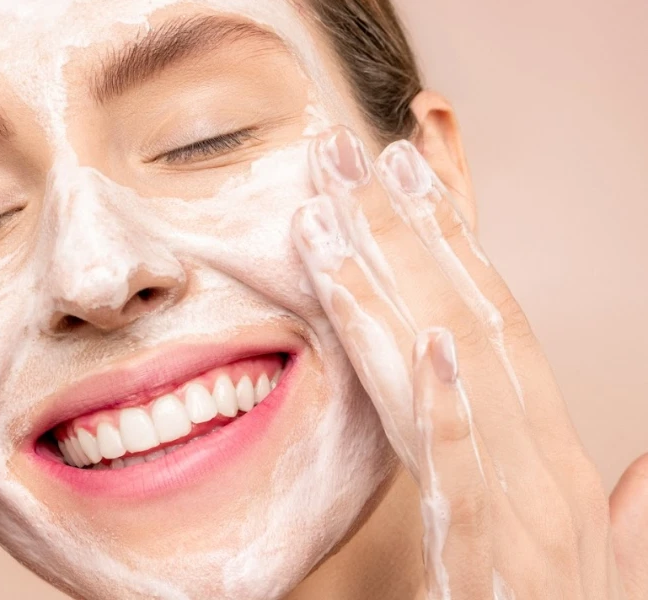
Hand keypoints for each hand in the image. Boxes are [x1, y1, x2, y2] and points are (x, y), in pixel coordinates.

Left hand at [291, 126, 647, 598]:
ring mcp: (523, 500)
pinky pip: (469, 468)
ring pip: (458, 369)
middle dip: (404, 230)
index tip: (400, 175)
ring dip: (397, 286)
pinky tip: (430, 345)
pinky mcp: (495, 551)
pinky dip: (452, 405)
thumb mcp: (598, 559)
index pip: (492, 319)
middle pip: (467, 317)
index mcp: (549, 449)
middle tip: (348, 154)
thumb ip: (621, 507)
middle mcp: (540, 457)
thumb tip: (640, 466)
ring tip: (343, 213)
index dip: (447, 241)